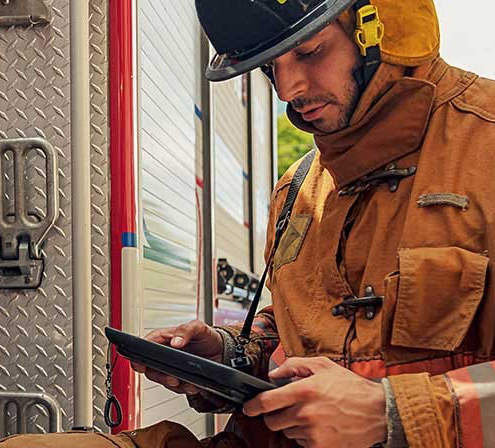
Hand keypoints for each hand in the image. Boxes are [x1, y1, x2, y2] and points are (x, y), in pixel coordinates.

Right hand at [131, 320, 222, 394]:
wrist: (221, 351)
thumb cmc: (207, 336)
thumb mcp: (198, 327)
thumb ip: (186, 330)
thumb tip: (175, 341)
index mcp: (165, 338)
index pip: (146, 345)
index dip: (139, 355)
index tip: (140, 365)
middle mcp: (165, 353)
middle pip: (150, 367)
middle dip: (159, 375)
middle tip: (171, 378)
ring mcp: (171, 367)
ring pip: (162, 379)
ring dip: (171, 383)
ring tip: (183, 382)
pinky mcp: (180, 378)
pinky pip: (176, 388)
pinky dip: (183, 388)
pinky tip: (192, 385)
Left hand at [243, 357, 386, 447]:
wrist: (377, 412)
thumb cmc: (350, 387)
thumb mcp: (323, 366)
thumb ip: (294, 365)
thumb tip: (274, 373)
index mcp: (304, 391)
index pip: (266, 402)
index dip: (253, 405)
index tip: (249, 407)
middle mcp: (305, 413)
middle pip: (273, 421)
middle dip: (275, 415)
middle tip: (288, 407)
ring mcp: (312, 433)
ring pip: (287, 432)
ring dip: (293, 425)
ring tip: (312, 414)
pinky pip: (302, 443)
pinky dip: (306, 436)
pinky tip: (319, 425)